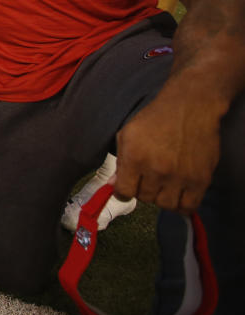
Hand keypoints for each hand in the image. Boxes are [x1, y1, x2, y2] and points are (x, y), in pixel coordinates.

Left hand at [113, 82, 223, 214]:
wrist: (190, 107)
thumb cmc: (155, 118)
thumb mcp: (128, 134)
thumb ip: (120, 162)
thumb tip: (113, 185)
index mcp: (134, 158)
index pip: (123, 192)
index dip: (122, 191)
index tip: (127, 187)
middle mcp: (156, 170)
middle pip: (144, 198)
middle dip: (143, 190)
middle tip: (149, 178)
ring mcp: (179, 177)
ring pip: (165, 205)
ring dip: (162, 197)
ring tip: (163, 184)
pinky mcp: (200, 180)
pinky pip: (188, 207)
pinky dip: (182, 205)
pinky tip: (178, 194)